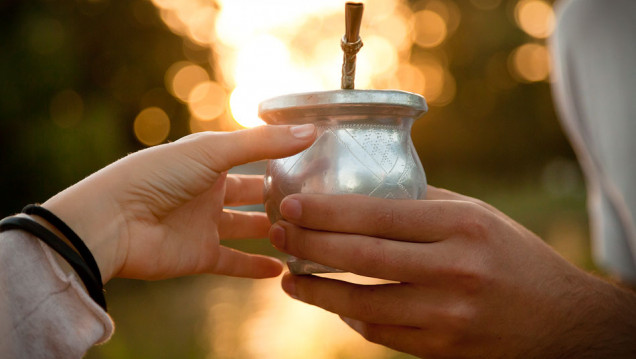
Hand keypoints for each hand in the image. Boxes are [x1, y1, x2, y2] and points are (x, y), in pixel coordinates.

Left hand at [40, 124, 315, 281]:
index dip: (279, 158)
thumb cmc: (157, 176)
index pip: (252, 157)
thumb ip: (263, 143)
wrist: (114, 222)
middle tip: (312, 201)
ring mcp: (204, 224)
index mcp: (209, 159)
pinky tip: (280, 268)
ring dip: (271, 231)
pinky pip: (233, 261)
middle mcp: (208, 190)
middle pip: (252, 194)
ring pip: (246, 228)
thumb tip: (311, 131)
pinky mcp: (199, 255)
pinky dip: (255, 267)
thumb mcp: (213, 150)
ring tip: (303, 233)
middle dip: (278, 197)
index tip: (313, 160)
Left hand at [269, 187, 635, 357]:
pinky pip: (380, 331)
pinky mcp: (441, 347)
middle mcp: (453, 269)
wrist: (558, 319)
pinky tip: (333, 302)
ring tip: (290, 277)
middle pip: (361, 257)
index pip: (377, 215)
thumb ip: (421, 204)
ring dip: (318, 291)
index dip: (326, 211)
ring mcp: (447, 314)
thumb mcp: (475, 214)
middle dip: (309, 245)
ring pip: (362, 303)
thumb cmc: (512, 254)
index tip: (291, 204)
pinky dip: (350, 317)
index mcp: (461, 226)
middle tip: (279, 233)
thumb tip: (362, 192)